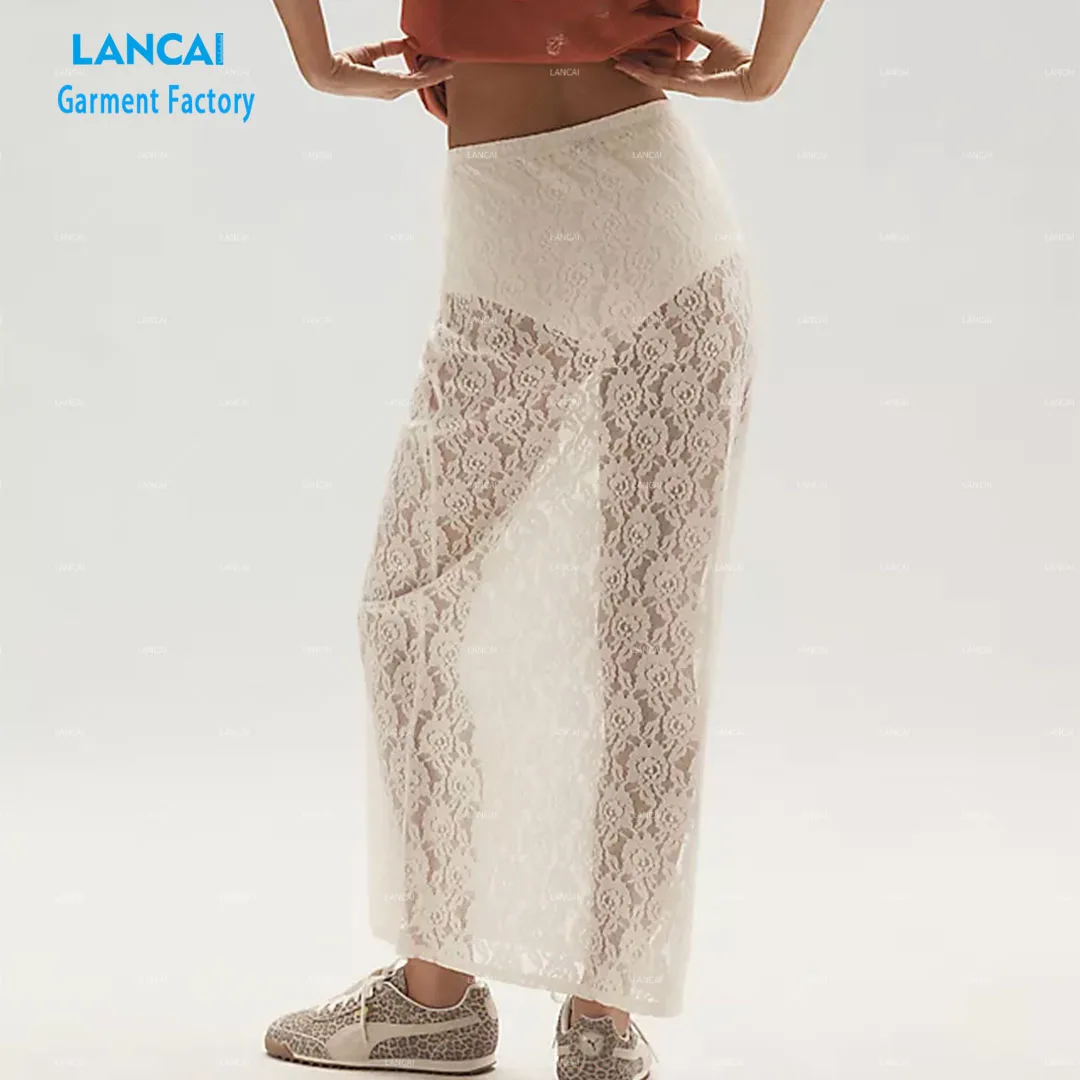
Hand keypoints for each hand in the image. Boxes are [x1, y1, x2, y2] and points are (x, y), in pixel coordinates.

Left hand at [312, 38, 453, 97]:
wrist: (329, 72)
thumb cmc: (343, 64)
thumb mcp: (371, 51)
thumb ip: (388, 48)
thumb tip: (405, 43)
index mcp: (388, 86)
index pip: (413, 78)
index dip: (427, 70)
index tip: (438, 61)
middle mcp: (394, 91)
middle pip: (422, 81)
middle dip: (437, 72)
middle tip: (451, 62)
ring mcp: (395, 89)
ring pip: (425, 81)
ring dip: (440, 72)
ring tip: (453, 63)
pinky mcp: (394, 84)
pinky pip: (421, 79)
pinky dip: (435, 73)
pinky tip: (446, 67)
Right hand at [613, 23, 773, 101]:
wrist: (754, 73)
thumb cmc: (740, 60)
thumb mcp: (715, 40)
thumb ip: (698, 34)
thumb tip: (682, 24)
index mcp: (694, 70)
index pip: (666, 64)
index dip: (650, 58)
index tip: (635, 51)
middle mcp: (687, 80)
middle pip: (657, 72)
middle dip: (637, 65)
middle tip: (618, 58)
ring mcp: (688, 86)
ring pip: (656, 78)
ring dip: (637, 72)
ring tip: (619, 65)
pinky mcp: (691, 88)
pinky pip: (665, 81)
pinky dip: (649, 77)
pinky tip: (636, 72)